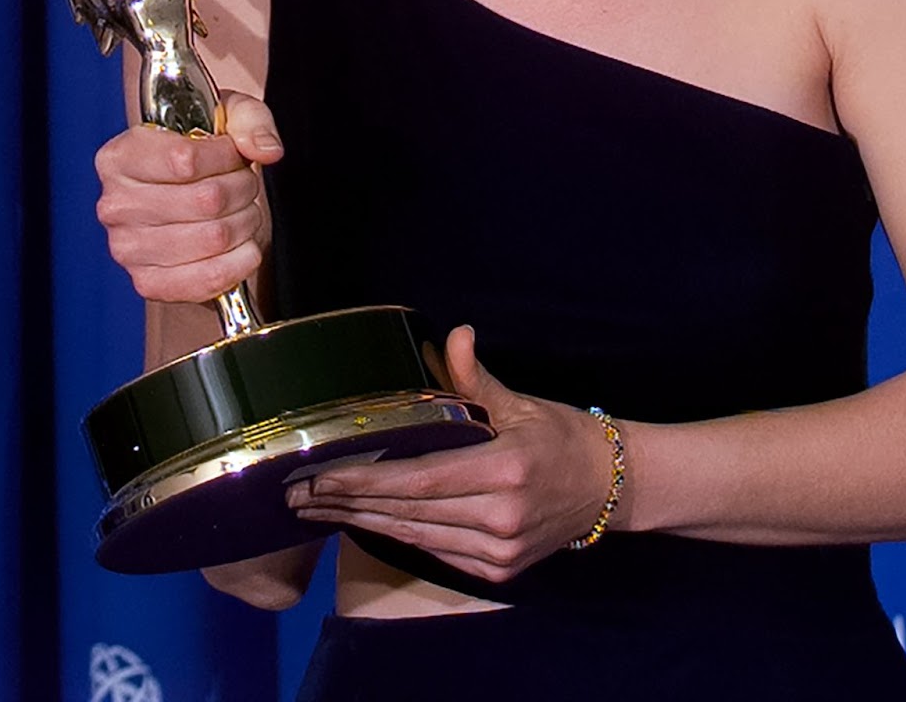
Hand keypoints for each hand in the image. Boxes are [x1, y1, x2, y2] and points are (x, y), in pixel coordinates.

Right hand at [94, 91, 282, 303]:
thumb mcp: (224, 115)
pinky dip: (241, 261)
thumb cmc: (201, 154)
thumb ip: (250, 120)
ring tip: (240, 210)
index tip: (234, 155)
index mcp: (121, 157)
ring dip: (246, 222)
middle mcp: (115, 205)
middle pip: (206, 199)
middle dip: (243, 189)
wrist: (185, 199)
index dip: (226, 157)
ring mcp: (129, 249)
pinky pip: (210, 279)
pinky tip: (242, 244)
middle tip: (243, 184)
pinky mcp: (149, 283)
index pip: (184, 159)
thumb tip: (267, 150)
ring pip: (216, 237)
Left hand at [286, 326, 619, 582]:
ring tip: (316, 509)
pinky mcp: (496, 571)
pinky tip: (364, 520)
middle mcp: (500, 518)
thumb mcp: (522, 403)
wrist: (609, 488)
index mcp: (505, 471)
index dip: (363, 481)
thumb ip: (476, 378)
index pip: (417, 480)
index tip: (318, 475)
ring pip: (414, 536)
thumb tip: (454, 335)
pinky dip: (397, 534)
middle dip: (346, 504)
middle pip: (406, 513)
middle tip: (296, 494)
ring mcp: (498, 552)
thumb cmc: (563, 437)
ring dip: (362, 522)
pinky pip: (434, 550)